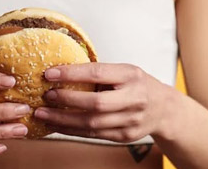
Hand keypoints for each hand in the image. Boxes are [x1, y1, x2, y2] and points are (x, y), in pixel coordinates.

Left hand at [33, 62, 170, 142]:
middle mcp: (133, 98)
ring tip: (43, 114)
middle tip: (45, 96)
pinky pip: (94, 135)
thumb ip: (100, 73)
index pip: (97, 73)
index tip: (50, 73)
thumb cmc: (137, 85)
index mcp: (130, 75)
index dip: (71, 74)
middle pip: (95, 103)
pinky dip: (72, 130)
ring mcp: (131, 120)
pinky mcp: (125, 136)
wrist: (165, 109)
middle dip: (66, 100)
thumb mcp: (124, 71)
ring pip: (92, 124)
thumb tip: (60, 71)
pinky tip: (56, 125)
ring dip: (63, 119)